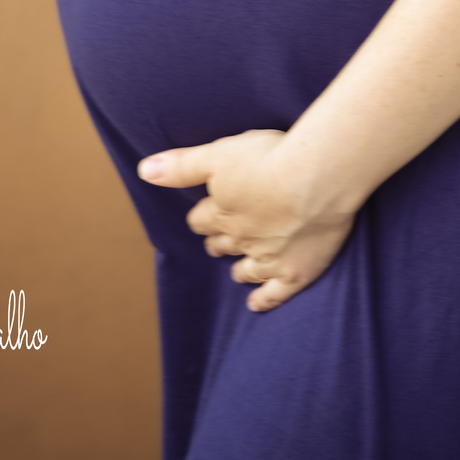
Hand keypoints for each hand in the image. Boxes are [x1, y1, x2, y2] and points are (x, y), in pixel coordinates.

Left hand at [137, 129, 355, 312]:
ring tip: (237, 270)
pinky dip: (264, 300)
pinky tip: (255, 305)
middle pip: (222, 244)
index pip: (201, 220)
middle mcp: (241, 238)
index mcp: (221, 211)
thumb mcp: (218, 154)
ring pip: (246, 268)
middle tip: (220, 241)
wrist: (315, 178)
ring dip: (239, 269)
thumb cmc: (269, 158)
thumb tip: (144, 171)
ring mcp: (269, 258)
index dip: (202, 217)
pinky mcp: (296, 271)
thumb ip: (182, 166)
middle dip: (219, 241)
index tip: (204, 215)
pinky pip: (275, 293)